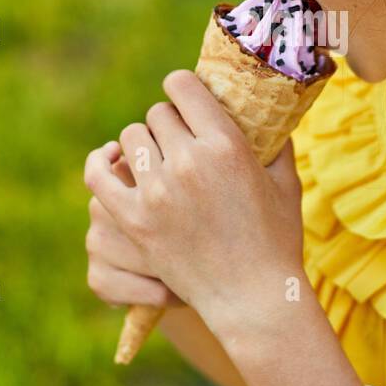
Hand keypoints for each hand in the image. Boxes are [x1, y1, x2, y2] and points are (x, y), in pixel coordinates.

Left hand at [83, 69, 304, 335]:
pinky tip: (112, 159)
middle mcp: (188, 162)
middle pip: (158, 114)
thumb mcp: (286, 182)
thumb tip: (267, 113)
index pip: (183, 87)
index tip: (186, 98)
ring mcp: (157, 192)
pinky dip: (101, 162)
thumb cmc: (276, 239)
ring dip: (143, 143)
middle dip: (169, 122)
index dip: (182, 88)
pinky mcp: (135, 221)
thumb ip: (275, 142)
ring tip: (156, 156)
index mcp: (226, 144)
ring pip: (131, 139)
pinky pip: (99, 175)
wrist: (254, 298)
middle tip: (180, 139)